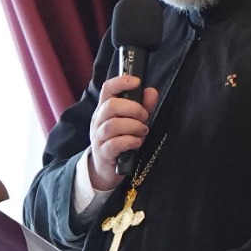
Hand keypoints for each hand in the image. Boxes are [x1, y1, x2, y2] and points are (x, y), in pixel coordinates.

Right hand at [86, 74, 158, 190]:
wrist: (106, 168)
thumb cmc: (121, 139)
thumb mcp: (133, 121)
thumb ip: (143, 106)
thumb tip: (152, 91)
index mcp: (105, 108)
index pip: (108, 88)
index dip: (121, 82)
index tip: (137, 82)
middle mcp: (98, 120)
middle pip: (111, 106)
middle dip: (133, 108)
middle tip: (144, 116)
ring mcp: (99, 137)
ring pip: (112, 125)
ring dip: (133, 126)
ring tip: (143, 130)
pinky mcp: (103, 153)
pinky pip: (115, 144)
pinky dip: (130, 141)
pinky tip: (137, 142)